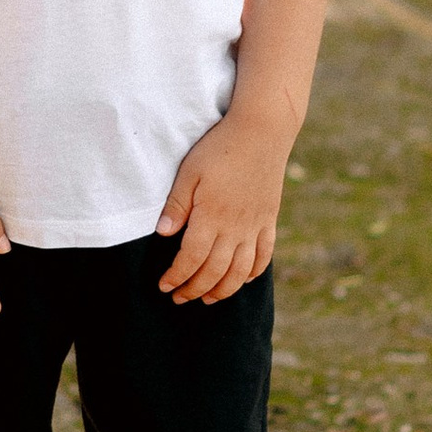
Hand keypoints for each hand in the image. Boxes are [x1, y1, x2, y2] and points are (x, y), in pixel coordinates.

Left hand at [155, 117, 283, 304]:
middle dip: (195, 289)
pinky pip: (264, 255)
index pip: (191, 259)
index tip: (164, 286)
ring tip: (208, 299)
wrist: (262, 132)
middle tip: (179, 298)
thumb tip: (163, 234)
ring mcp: (255, 226)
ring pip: (241, 271)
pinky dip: (254, 273)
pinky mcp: (269, 219)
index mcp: (212, 216)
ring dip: (224, 290)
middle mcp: (236, 228)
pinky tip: (244, 280)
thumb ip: (177, 205)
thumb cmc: (220, 148)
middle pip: (215, 271)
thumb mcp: (190, 172)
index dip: (177, 276)